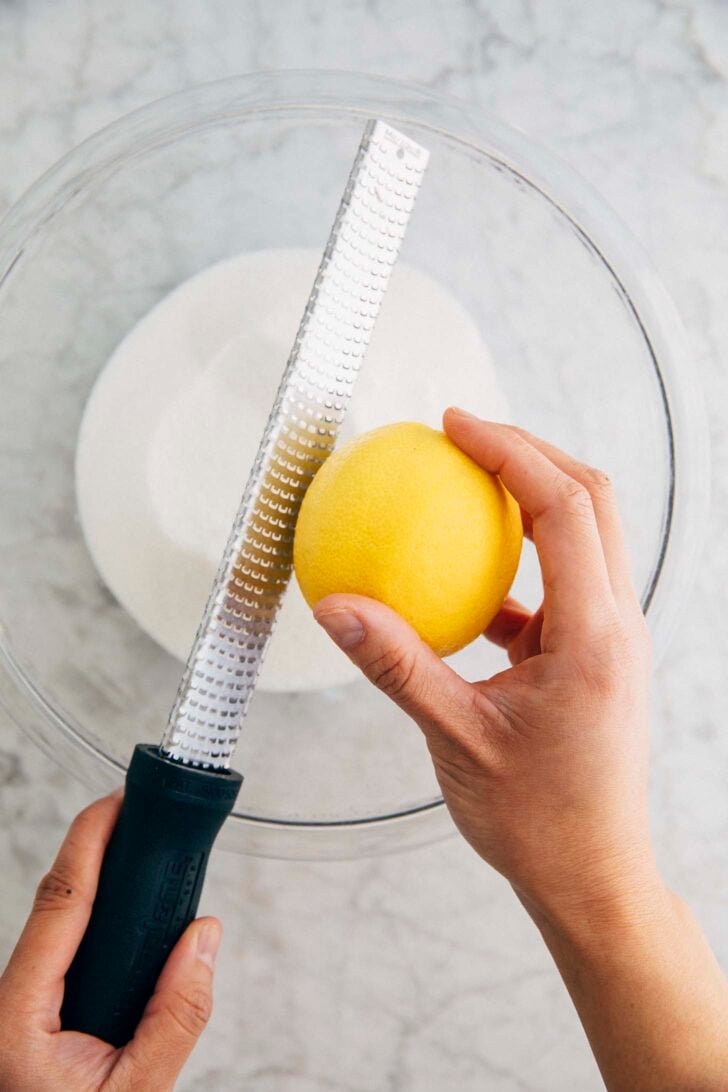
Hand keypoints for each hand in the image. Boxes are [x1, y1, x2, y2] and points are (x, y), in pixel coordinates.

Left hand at [0, 792, 220, 1091]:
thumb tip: (203, 937)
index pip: (60, 903)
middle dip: (104, 856)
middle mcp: (13, 1000)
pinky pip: (72, 960)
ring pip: (65, 933)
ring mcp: (23, 1006)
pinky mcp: (37, 1018)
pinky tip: (138, 932)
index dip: (90, 841)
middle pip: (60, 906)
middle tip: (148, 820)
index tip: (120, 800)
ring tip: (153, 869)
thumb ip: (176, 1016)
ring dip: (109, 897)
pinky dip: (108, 933)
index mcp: (19, 1013)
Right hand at [314, 412, 727, 1089]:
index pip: (564, 508)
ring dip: (529, 499)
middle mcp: (616, 625)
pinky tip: (460, 577)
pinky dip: (514, 564)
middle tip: (461, 433)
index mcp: (594, 636)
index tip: (456, 424)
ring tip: (463, 483)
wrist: (592, 877)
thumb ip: (395, 665)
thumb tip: (335, 605)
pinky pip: (557, 586)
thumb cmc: (537, 821)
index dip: (511, 451)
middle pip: (591, 500)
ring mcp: (609, 638)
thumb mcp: (454, 739)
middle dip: (530, 452)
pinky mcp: (592, 655)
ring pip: (583, 536)